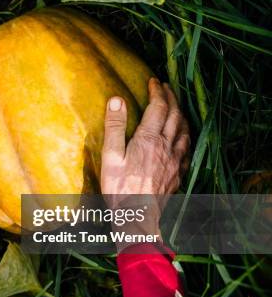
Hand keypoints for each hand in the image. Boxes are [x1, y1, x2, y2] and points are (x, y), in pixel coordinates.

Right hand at [101, 78, 189, 224]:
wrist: (136, 215)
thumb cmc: (119, 187)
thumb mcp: (110, 156)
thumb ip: (114, 126)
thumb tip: (117, 99)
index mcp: (148, 139)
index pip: (158, 107)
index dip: (157, 91)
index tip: (153, 81)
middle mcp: (166, 146)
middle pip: (175, 115)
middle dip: (171, 97)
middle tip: (166, 88)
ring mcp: (175, 160)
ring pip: (184, 130)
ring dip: (181, 114)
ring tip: (176, 107)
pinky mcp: (178, 174)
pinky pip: (187, 149)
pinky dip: (186, 136)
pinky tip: (182, 138)